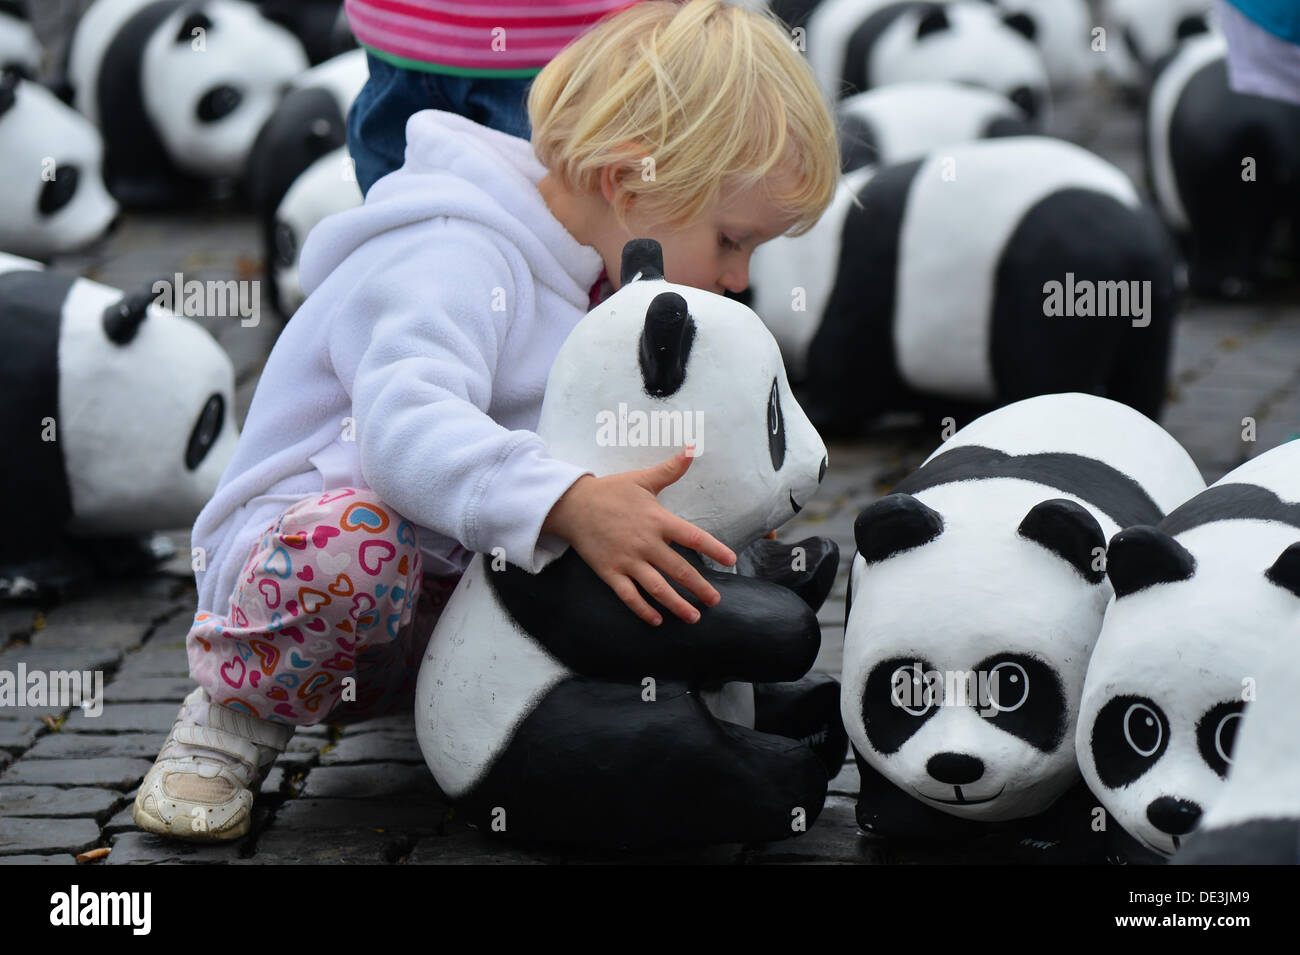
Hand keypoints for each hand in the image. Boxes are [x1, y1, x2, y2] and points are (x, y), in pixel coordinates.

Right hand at [542, 448, 736, 624]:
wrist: (572, 504)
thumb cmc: (610, 491)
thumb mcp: (642, 479)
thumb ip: (670, 469)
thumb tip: (692, 449)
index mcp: (657, 520)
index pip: (693, 537)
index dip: (714, 549)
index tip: (731, 561)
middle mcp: (646, 543)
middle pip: (680, 570)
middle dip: (700, 588)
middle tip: (715, 601)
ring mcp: (627, 560)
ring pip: (657, 588)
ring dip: (677, 606)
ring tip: (693, 617)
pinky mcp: (610, 572)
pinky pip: (630, 596)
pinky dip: (643, 610)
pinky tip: (656, 620)